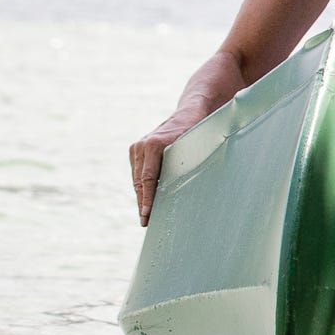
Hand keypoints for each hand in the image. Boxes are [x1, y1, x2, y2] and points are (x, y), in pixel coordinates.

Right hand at [129, 106, 205, 224]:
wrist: (190, 112)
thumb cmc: (198, 130)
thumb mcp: (195, 146)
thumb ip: (189, 163)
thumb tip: (192, 189)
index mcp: (153, 144)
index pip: (148, 179)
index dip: (147, 198)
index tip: (147, 215)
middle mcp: (141, 146)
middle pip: (139, 182)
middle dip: (143, 203)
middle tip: (146, 222)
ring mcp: (136, 148)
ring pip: (137, 179)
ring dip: (141, 197)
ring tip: (146, 216)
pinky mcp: (136, 150)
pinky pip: (138, 173)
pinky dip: (142, 187)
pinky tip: (146, 201)